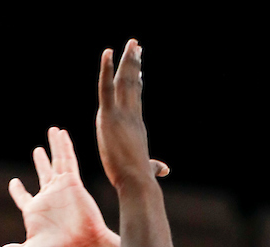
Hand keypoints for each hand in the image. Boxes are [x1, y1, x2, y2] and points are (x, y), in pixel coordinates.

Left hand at [0, 127, 109, 246]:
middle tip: (37, 151)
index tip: (14, 183)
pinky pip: (67, 160)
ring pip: (56, 162)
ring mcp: (61, 190)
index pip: (24, 198)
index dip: (18, 190)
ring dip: (54, 147)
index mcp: (35, 213)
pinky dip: (64, 146)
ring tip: (53, 131)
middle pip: (43, 175)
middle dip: (41, 163)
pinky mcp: (72, 183)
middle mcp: (48, 199)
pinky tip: (60, 134)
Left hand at [96, 40, 168, 191]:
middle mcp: (130, 115)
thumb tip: (164, 169)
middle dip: (134, 64)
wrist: (138, 181)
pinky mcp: (109, 116)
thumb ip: (154, 166)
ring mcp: (121, 114)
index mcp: (135, 126)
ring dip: (127, 60)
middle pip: (131, 84)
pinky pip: (106, 88)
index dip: (136, 82)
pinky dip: (106, 70)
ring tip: (132, 43)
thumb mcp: (147, 168)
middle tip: (136, 45)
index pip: (135, 99)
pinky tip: (108, 53)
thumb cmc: (142, 179)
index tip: (138, 69)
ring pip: (123, 81)